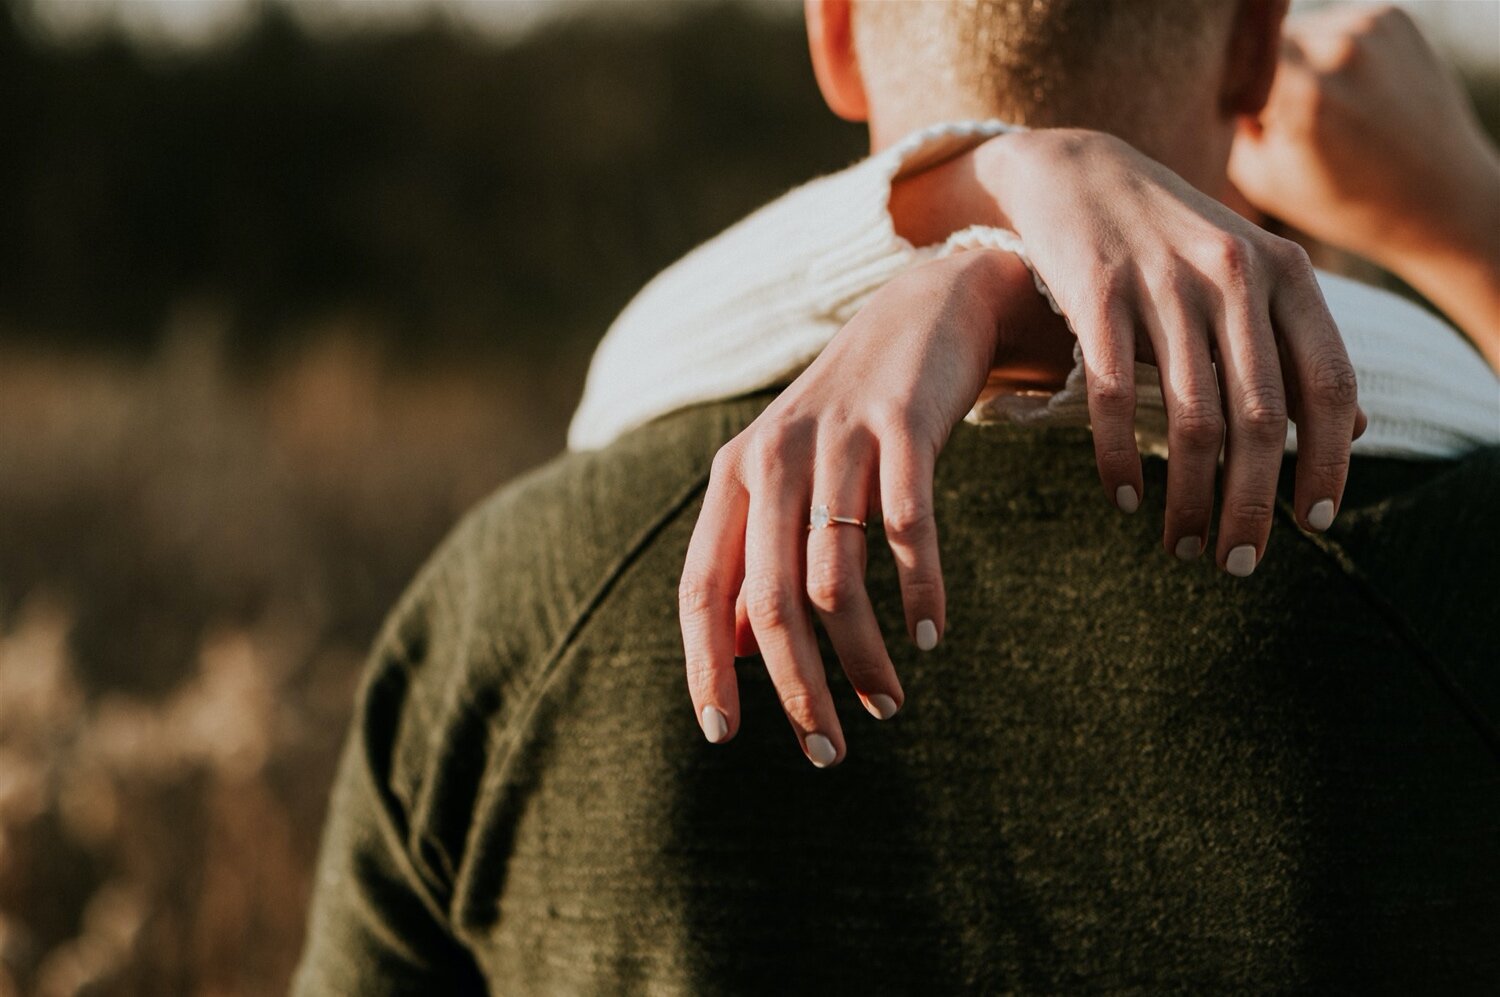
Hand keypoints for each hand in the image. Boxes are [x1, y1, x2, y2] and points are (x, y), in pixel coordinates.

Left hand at [679, 249, 1045, 766]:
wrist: (927, 311)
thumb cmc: (853, 418)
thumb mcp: (790, 480)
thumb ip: (757, 557)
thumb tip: (739, 654)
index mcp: (732, 478)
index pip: (699, 589)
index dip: (705, 665)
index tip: (724, 734)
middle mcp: (771, 459)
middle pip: (765, 599)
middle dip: (795, 687)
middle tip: (827, 752)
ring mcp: (836, 441)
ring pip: (831, 576)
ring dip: (860, 655)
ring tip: (886, 706)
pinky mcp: (902, 426)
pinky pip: (906, 529)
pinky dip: (919, 592)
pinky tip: (930, 638)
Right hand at [971, 129, 1364, 570]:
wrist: (1073, 169)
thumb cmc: (1166, 235)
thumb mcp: (1246, 271)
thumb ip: (1294, 342)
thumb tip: (1353, 430)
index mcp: (1285, 271)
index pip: (1330, 385)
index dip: (1328, 464)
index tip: (1311, 523)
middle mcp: (1234, 274)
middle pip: (1261, 419)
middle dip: (1251, 506)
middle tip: (1237, 562)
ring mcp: (1165, 282)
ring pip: (1193, 418)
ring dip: (1191, 499)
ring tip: (1181, 545)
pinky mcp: (1098, 293)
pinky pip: (1117, 397)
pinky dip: (1121, 459)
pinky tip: (1122, 498)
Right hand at [1227, 4, 1499, 366]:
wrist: (1442, 198)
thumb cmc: (1344, 204)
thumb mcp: (1264, 180)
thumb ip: (1233, 126)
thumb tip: (1212, 86)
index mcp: (1303, 98)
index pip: (1231, 57)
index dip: (1225, 83)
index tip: (1226, 114)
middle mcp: (1340, 50)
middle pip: (1266, 42)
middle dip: (1263, 75)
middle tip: (1275, 120)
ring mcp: (1373, 28)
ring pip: (1301, 32)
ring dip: (1297, 63)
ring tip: (1321, 113)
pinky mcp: (1396, 17)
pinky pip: (1337, 26)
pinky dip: (1333, 56)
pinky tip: (1350, 98)